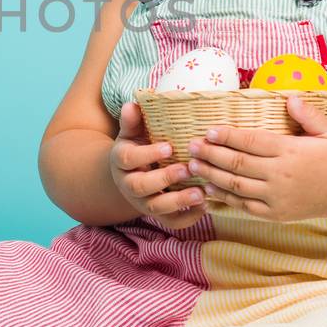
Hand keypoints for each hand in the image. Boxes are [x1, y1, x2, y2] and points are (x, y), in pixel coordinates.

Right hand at [110, 102, 207, 230]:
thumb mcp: (132, 133)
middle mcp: (129, 185)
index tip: (168, 147)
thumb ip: (133, 120)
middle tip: (186, 169)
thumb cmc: (138, 147)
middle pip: (140, 186)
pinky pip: (171, 222)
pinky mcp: (158, 215)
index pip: (128, 159)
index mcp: (122, 161)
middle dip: (164, 179)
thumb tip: (133, 104)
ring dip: (178, 202)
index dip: (147, 154)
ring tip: (201, 194)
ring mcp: (143, 202)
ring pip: (156, 208)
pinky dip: (188, 218)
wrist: (131, 174)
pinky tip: (205, 207)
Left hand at [185, 95, 326, 222]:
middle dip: (211, 154)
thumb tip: (290, 98)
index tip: (209, 130)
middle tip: (191, 146)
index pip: (252, 141)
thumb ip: (308, 115)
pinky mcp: (274, 214)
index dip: (228, 136)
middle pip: (238, 163)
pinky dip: (224, 199)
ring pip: (236, 186)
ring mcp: (276, 197)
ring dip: (211, 176)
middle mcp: (280, 175)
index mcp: (290, 152)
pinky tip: (209, 190)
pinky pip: (244, 206)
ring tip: (193, 166)